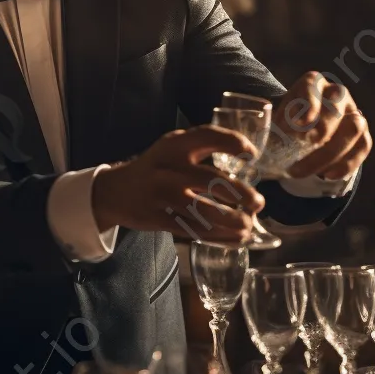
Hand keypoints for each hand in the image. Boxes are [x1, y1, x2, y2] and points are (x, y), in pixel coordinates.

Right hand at [92, 126, 265, 243]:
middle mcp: (167, 167)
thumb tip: (248, 167)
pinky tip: (234, 238)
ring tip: (248, 226)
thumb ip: (201, 149)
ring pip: (203, 211)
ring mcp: (161, 195)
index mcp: (174, 144)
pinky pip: (193, 230)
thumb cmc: (156, 168)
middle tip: (259, 203)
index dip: (234, 143)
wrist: (115, 191)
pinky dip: (218, 237)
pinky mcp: (157, 219)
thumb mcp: (172, 149)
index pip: (208, 135)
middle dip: (241, 194)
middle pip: (212, 180)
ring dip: (232, 221)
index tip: (252, 155)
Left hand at [272, 71, 371, 180]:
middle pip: (337, 106)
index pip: (312, 85)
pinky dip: (346, 163)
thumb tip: (261, 147)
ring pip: (354, 127)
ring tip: (305, 169)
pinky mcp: (363, 132)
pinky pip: (363, 146)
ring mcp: (353, 112)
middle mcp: (336, 93)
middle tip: (302, 149)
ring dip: (331, 152)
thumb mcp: (277, 119)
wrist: (307, 131)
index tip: (296, 123)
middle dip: (320, 130)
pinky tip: (327, 175)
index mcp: (312, 83)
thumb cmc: (287, 123)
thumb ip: (272, 127)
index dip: (307, 103)